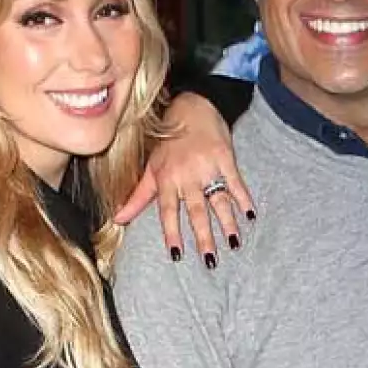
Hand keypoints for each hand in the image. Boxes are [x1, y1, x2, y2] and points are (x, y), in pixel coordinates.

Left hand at [113, 93, 255, 261]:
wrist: (191, 106)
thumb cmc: (168, 142)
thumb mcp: (151, 168)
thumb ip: (137, 197)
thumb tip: (117, 220)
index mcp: (167, 179)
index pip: (168, 212)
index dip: (172, 233)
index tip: (177, 254)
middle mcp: (187, 175)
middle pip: (196, 211)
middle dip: (203, 236)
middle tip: (210, 260)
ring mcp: (208, 167)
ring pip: (218, 200)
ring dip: (227, 223)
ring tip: (234, 243)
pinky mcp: (225, 158)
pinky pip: (236, 182)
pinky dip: (243, 198)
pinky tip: (250, 215)